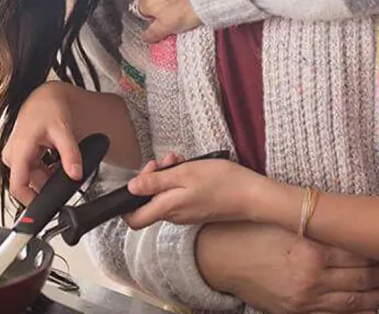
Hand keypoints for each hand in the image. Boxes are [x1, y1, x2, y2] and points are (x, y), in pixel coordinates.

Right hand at [2, 81, 83, 205]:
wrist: (44, 99)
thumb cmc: (49, 110)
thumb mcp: (63, 131)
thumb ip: (70, 154)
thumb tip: (75, 175)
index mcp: (19, 150)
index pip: (17, 187)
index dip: (31, 202)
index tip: (46, 206)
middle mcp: (12, 155)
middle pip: (29, 184)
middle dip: (47, 182)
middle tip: (62, 169)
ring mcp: (14, 156)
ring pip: (32, 179)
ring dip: (47, 175)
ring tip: (58, 159)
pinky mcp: (18, 157)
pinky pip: (32, 172)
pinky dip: (44, 170)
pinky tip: (52, 158)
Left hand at [124, 158, 270, 228]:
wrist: (251, 195)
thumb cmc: (220, 183)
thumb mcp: (184, 174)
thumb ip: (156, 183)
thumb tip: (131, 188)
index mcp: (168, 209)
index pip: (134, 219)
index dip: (127, 202)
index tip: (137, 179)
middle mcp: (174, 215)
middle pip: (149, 200)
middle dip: (153, 176)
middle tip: (165, 161)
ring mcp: (186, 213)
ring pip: (164, 194)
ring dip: (167, 174)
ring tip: (179, 160)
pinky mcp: (196, 208)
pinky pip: (178, 194)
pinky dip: (179, 179)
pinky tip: (189, 166)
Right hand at [197, 222, 378, 313]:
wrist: (217, 259)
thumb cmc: (247, 231)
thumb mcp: (280, 219)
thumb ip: (311, 222)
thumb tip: (340, 218)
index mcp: (309, 249)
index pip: (356, 251)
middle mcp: (312, 277)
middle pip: (361, 277)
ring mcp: (306, 299)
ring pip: (353, 300)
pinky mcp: (297, 312)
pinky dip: (356, 311)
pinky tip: (370, 307)